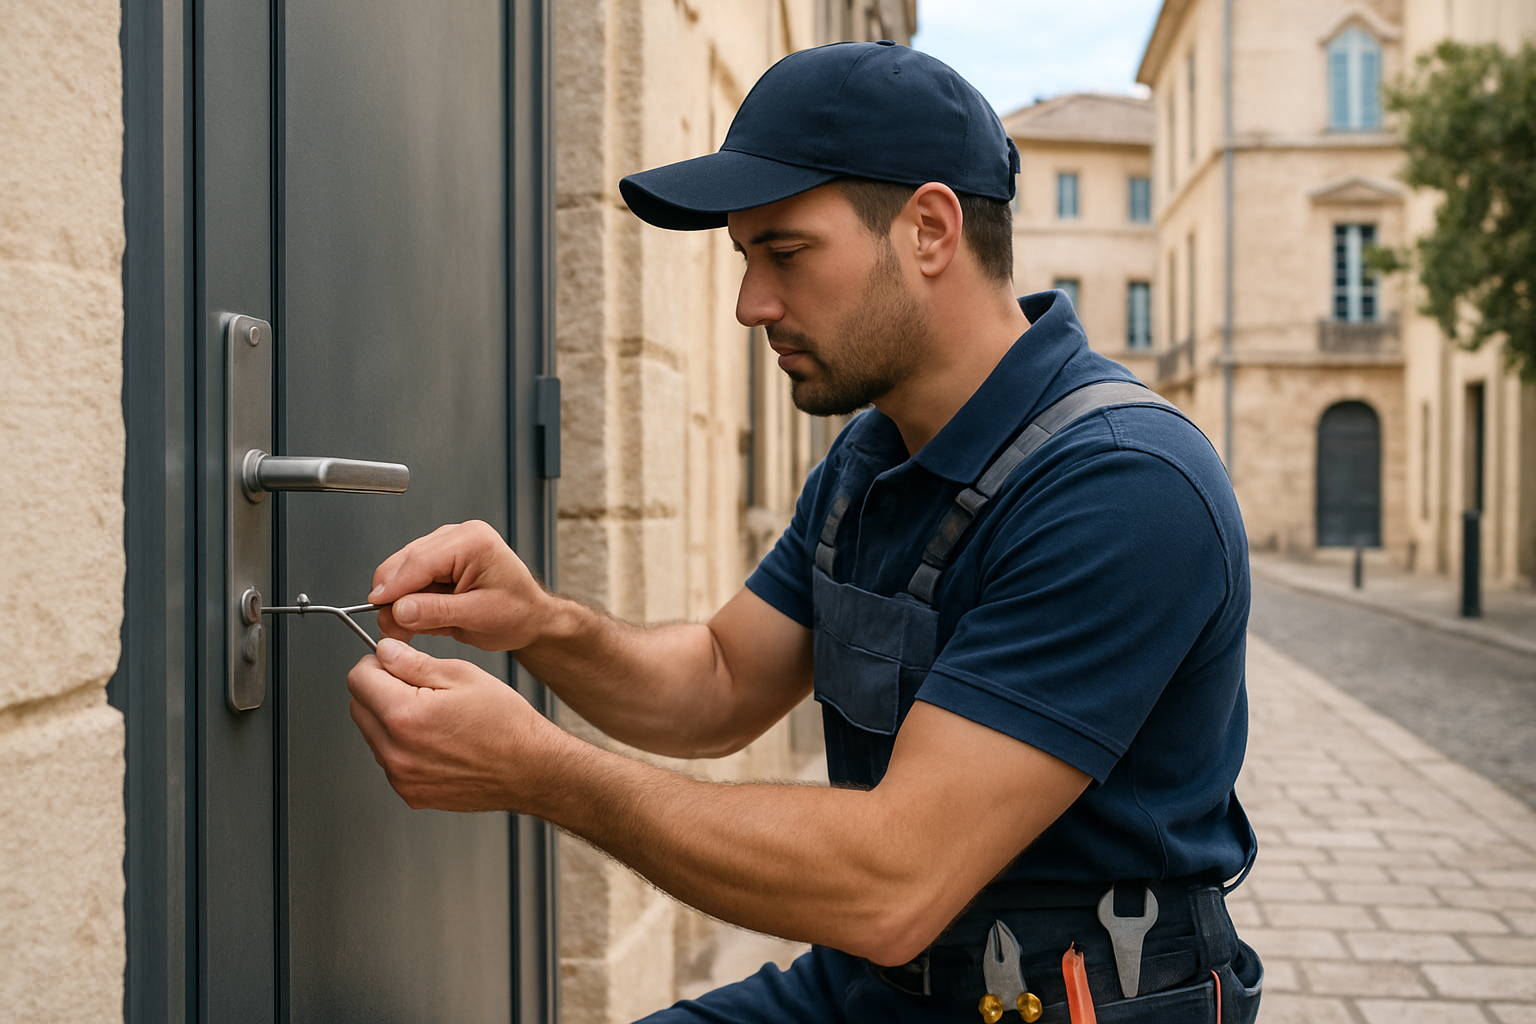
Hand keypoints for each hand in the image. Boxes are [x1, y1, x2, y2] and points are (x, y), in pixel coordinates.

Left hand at [347, 638, 565, 812]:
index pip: (357, 679)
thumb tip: (385, 652)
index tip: (392, 662)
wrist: (530, 770)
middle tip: (416, 686)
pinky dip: (403, 746)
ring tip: (433, 715)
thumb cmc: (506, 725)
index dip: (375, 663)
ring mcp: (401, 777)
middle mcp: (397, 752)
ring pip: (373, 735)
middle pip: (358, 707)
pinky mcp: (411, 793)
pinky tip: (436, 740)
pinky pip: (391, 761)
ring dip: (390, 719)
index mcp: (406, 716)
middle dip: (379, 690)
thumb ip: (414, 663)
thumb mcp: (463, 676)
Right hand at [368, 520, 547, 649]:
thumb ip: (436, 612)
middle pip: (404, 562)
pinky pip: (411, 579)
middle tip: (391, 628)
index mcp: (473, 541)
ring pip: (402, 571)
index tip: (375, 605)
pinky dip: (410, 602)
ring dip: (402, 602)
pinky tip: (420, 619)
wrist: (531, 617)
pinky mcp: (440, 560)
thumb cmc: (518, 612)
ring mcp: (447, 546)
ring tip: (412, 628)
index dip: (394, 585)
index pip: (419, 560)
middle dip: (394, 597)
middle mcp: (458, 536)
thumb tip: (398, 610)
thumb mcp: (478, 616)